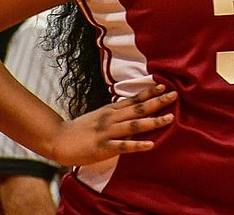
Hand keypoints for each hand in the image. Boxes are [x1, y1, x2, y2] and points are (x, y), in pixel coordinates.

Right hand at [50, 84, 176, 165]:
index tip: (165, 86)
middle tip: (174, 96)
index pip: (134, 99)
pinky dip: (138, 144)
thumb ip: (116, 112)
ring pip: (134, 125)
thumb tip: (133, 107)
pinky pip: (124, 146)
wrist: (59, 139)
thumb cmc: (81, 128)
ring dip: (153, 121)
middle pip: (138, 108)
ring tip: (170, 118)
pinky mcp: (104, 147)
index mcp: (111, 110)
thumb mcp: (100, 115)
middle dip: (158, 102)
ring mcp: (108, 132)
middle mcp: (112, 118)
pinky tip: (150, 144)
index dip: (150, 93)